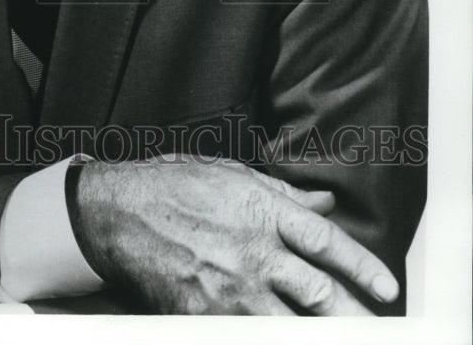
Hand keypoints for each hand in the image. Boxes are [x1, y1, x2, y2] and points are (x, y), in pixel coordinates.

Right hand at [68, 157, 399, 314]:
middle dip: (352, 317)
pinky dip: (259, 335)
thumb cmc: (173, 185)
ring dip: (314, 334)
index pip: (324, 240)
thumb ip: (282, 192)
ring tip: (336, 339)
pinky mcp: (201, 312)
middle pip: (318, 293)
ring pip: (287, 324)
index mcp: (261, 209)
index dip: (361, 265)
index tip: (386, 287)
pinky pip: (241, 334)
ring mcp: (227, 286)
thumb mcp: (231, 174)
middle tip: (375, 330)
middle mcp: (251, 249)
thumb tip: (324, 200)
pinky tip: (273, 335)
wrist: (117, 210)